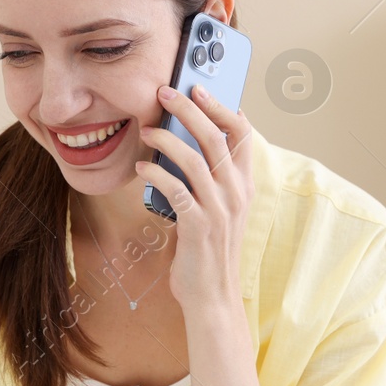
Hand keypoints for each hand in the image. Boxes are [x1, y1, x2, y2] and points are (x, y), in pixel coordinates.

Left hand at [135, 83, 255, 309]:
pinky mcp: (198, 225)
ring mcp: (219, 209)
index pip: (243, 134)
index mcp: (244, 185)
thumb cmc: (208, 250)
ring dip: (166, 138)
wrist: (211, 296)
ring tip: (145, 129)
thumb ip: (210, 180)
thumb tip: (186, 143)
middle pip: (217, 137)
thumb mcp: (218, 210)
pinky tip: (141, 166)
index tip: (201, 88)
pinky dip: (156, 172)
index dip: (223, 107)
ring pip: (195, 158)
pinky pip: (175, 188)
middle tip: (165, 92)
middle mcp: (236, 193)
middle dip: (190, 108)